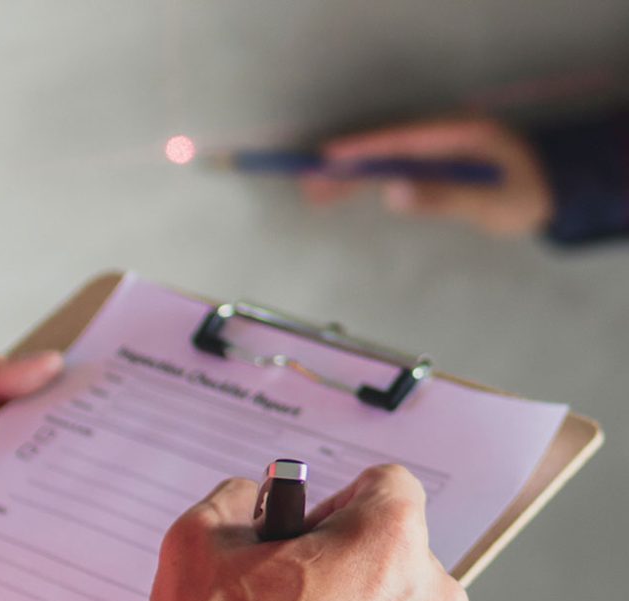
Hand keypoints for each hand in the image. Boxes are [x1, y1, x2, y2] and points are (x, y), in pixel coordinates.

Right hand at [304, 116, 553, 236]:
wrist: (556, 196)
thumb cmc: (526, 196)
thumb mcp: (488, 201)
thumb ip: (441, 197)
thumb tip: (392, 192)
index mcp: (456, 135)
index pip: (399, 140)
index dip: (362, 149)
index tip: (328, 157)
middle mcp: (442, 139)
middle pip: (386, 151)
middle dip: (346, 167)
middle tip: (307, 182)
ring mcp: (438, 154)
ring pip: (386, 163)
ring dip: (351, 177)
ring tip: (314, 193)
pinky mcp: (437, 169)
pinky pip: (395, 172)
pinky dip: (369, 182)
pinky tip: (345, 192)